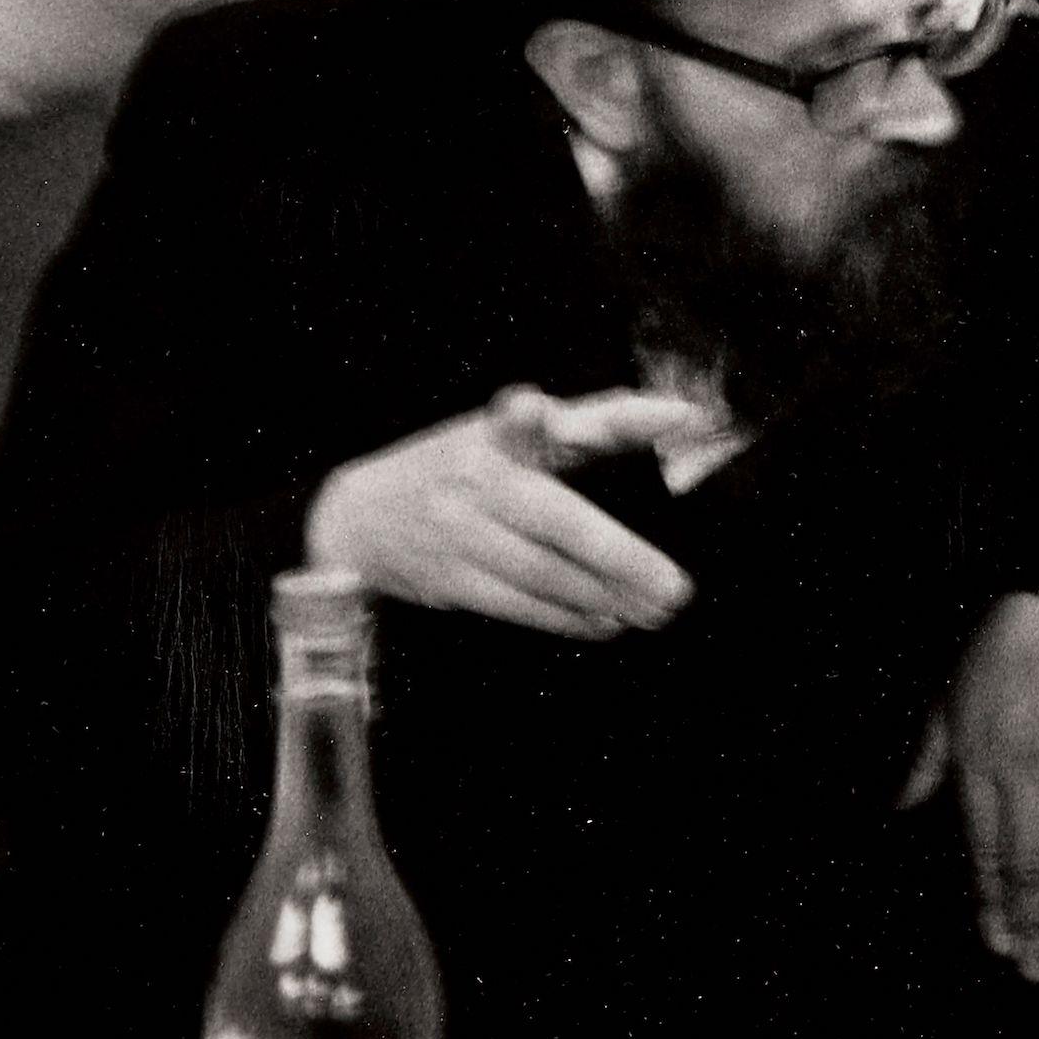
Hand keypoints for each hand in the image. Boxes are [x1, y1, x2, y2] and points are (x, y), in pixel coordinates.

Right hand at [302, 386, 708, 636]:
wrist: (356, 518)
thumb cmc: (459, 466)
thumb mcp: (513, 428)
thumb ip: (597, 420)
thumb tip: (682, 415)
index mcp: (497, 434)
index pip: (546, 421)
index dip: (597, 418)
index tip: (657, 415)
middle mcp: (477, 482)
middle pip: (557, 522)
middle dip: (619, 557)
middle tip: (675, 589)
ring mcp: (459, 535)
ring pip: (541, 573)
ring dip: (602, 597)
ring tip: (653, 611)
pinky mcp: (448, 581)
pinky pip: (517, 604)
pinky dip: (565, 618)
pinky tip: (606, 624)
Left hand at [900, 591, 1038, 982]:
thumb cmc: (992, 649)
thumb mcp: (944, 704)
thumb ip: (925, 764)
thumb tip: (897, 810)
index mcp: (983, 767)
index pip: (987, 854)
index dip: (992, 904)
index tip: (998, 947)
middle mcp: (1030, 777)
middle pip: (1031, 866)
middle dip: (1034, 924)